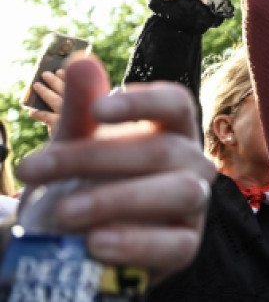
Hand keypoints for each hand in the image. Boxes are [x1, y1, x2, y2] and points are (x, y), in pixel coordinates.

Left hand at [15, 57, 214, 285]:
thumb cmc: (84, 183)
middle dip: (95, 158)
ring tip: (65, 213)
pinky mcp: (185, 246)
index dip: (143, 102)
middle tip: (35, 171)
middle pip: (163, 150)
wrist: (77, 241)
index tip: (98, 111)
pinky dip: (134, 242)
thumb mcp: (74, 146)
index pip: (176, 102)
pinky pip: (174, 244)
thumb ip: (79, 108)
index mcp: (172, 129)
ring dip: (117, 200)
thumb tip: (82, 61)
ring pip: (178, 192)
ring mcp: (194, 205)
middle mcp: (192, 162)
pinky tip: (94, 242)